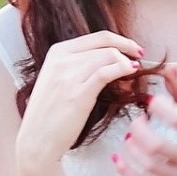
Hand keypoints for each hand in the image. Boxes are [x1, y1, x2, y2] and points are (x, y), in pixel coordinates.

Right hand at [15, 30, 144, 166]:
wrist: (37, 138)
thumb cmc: (51, 112)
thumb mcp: (59, 78)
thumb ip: (79, 64)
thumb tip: (111, 57)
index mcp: (57, 52)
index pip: (98, 37)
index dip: (122, 40)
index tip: (135, 48)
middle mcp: (61, 60)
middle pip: (106, 46)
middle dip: (128, 52)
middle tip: (139, 61)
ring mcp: (68, 76)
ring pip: (108, 56)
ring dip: (126, 62)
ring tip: (133, 72)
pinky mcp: (78, 94)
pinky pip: (106, 73)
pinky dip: (122, 69)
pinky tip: (130, 72)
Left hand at [110, 62, 176, 175]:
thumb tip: (168, 68)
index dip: (160, 108)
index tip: (151, 102)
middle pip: (157, 146)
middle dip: (139, 129)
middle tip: (137, 121)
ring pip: (147, 165)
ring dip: (131, 147)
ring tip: (130, 136)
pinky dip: (125, 171)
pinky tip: (118, 157)